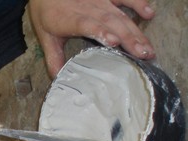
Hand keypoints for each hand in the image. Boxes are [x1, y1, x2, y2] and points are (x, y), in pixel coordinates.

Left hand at [28, 0, 155, 76]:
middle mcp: (87, 9)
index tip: (113, 42)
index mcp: (69, 19)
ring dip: (135, 32)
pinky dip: (137, 3)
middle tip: (142, 55)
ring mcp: (100, 1)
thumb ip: (53, 57)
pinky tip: (149, 14)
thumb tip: (58, 78)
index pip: (86, 25)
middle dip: (128, 38)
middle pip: (110, 23)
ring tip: (147, 48)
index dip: (100, 32)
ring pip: (120, 16)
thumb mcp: (46, 37)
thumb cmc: (48, 14)